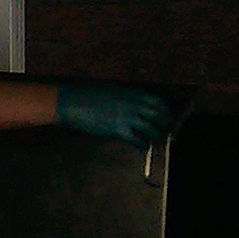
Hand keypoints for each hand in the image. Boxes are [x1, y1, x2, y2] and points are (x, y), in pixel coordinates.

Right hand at [56, 84, 175, 145]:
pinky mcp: (117, 130)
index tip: (167, 115)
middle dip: (165, 124)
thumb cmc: (86, 94)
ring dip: (156, 135)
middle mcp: (132, 104)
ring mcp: (126, 117)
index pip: (157, 101)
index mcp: (131, 93)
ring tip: (157, 140)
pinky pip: (136, 139)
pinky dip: (141, 144)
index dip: (165, 109)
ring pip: (150, 128)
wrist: (71, 102)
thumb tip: (132, 102)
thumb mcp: (110, 90)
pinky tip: (142, 147)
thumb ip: (124, 96)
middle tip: (166, 130)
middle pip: (157, 115)